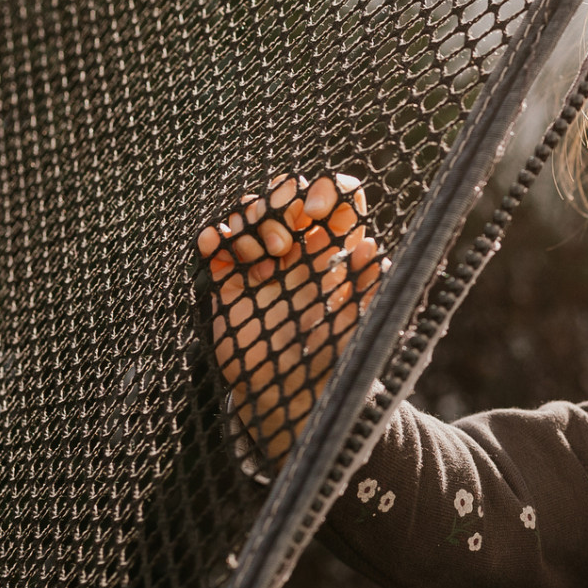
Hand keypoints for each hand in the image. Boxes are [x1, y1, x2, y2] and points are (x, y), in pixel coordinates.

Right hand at [197, 173, 384, 465]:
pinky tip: (216, 245)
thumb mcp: (354, 328)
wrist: (288, 395)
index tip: (316, 213)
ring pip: (252, 212)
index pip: (338, 200)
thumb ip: (366, 291)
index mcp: (334, 253)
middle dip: (280, 203)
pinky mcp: (229, 278)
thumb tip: (373, 249)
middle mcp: (299, 249)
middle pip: (287, 195)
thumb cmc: (329, 362)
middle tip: (282, 244)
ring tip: (255, 260)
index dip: (328, 192)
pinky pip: (218, 241)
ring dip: (250, 223)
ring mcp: (262, 260)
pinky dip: (214, 235)